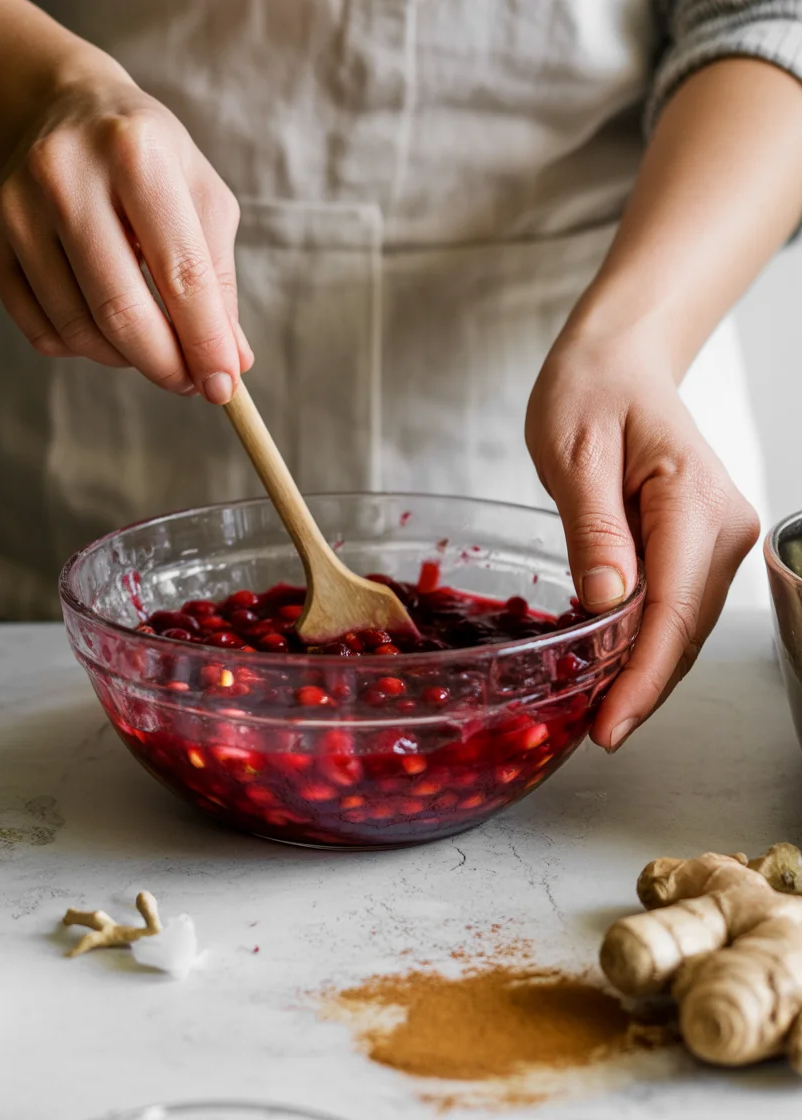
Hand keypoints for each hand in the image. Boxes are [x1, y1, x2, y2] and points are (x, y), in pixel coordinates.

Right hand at [0, 66, 250, 401]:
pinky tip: (103, 323)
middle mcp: (65, 175)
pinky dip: (83, 348)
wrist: (64, 113)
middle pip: (121, 311)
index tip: (223, 387)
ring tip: (150, 341)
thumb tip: (231, 363)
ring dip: (126, 358)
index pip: (181, 274)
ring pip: (79, 331)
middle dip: (164, 364)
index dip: (206, 342)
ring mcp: (17, 208)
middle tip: (188, 382)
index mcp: (136, 155)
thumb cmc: (148, 162)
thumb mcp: (202, 199)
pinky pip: (43, 332)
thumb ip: (218, 281)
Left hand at [525, 326, 758, 751]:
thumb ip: (593, 530)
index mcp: (693, 500)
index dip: (643, 677)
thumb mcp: (573, 453)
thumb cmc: (591, 391)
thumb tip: (607, 605)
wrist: (619, 362)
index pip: (674, 609)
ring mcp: (718, 538)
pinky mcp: (701, 545)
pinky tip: (614, 667)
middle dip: (643, 687)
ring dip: (646, 671)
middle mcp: (722, 526)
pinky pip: (677, 607)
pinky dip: (648, 642)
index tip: (610, 724)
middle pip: (687, 630)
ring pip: (686, 627)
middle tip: (595, 732)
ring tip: (599, 711)